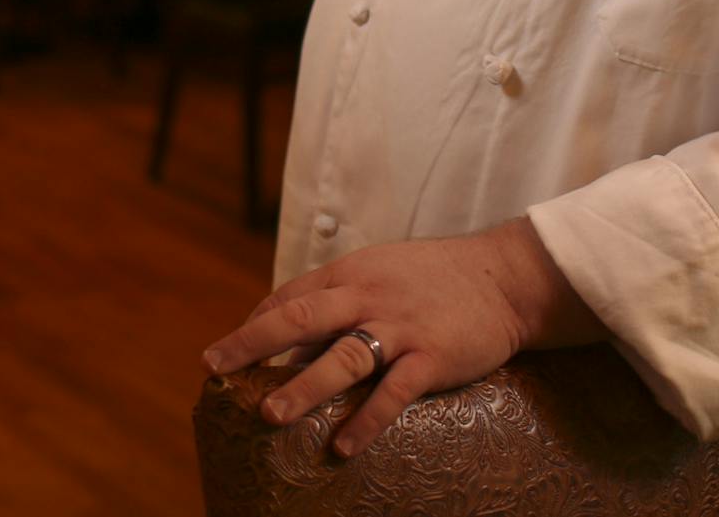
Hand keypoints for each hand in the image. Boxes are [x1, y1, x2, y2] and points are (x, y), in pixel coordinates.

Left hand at [201, 220, 599, 458]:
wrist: (502, 277)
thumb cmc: (433, 278)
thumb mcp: (380, 272)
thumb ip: (339, 299)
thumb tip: (292, 337)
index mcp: (351, 272)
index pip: (290, 296)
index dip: (254, 324)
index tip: (224, 354)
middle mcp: (368, 295)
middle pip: (301, 317)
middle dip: (253, 343)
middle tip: (216, 368)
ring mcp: (400, 326)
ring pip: (343, 355)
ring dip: (304, 387)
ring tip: (271, 415)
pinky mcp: (432, 356)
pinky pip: (394, 391)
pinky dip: (367, 419)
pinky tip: (343, 447)